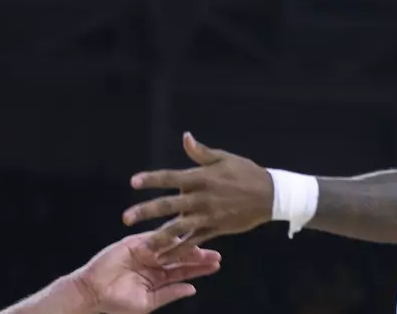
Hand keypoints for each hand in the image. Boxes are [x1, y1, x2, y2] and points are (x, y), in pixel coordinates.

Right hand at [68, 233, 220, 313]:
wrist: (92, 293)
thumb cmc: (117, 303)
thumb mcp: (147, 302)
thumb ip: (169, 293)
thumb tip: (192, 289)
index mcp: (159, 277)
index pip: (183, 271)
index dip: (199, 268)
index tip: (216, 264)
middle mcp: (155, 262)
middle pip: (181, 256)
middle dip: (198, 255)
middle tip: (216, 253)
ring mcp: (146, 251)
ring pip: (171, 245)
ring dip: (186, 245)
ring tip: (202, 248)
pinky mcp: (134, 242)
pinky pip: (154, 237)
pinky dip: (167, 236)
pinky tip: (182, 236)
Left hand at [124, 132, 273, 255]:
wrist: (270, 195)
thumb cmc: (245, 172)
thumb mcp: (224, 158)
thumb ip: (201, 152)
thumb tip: (185, 137)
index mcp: (202, 177)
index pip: (171, 178)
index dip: (152, 179)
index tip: (133, 182)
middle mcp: (202, 197)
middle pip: (169, 205)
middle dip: (146, 211)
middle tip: (126, 218)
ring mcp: (208, 215)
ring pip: (179, 228)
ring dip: (159, 237)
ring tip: (142, 246)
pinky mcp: (215, 229)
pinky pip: (194, 242)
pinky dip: (179, 251)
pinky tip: (165, 258)